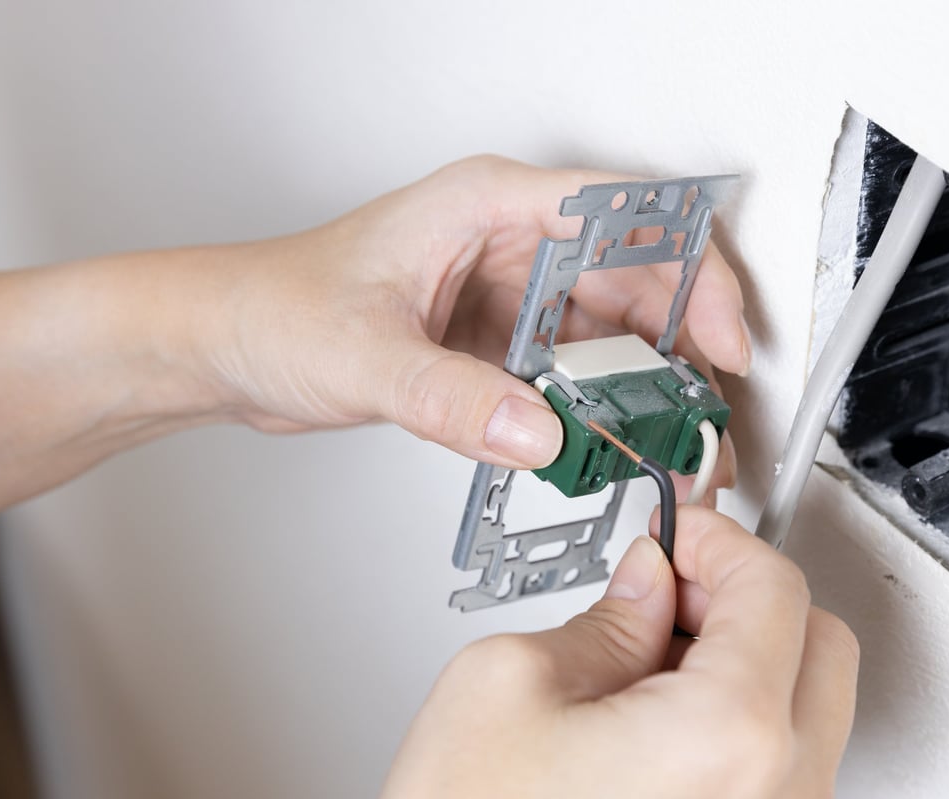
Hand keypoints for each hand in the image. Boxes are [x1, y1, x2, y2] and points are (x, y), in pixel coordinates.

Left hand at [0, 155, 746, 531]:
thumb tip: (539, 433)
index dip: (691, 269)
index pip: (626, 214)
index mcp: (490, 205)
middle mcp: (510, 244)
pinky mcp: (496, 344)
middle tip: (701, 414)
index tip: (720, 334)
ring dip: (644, 387)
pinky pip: (572, 373)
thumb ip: (452, 397)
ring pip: (611, 332)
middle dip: (682, 346)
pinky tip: (606, 445)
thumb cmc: (274, 307)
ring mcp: (508, 295)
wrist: (228, 347)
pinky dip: (598, 409)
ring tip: (666, 442)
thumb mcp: (365, 353)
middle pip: (636, 280)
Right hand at [382, 506, 858, 797]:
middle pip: (820, 645)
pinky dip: (738, 719)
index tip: (679, 534)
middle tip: (673, 583)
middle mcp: (775, 798)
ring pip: (808, 709)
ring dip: (745, 657)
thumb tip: (648, 584)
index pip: (774, 591)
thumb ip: (605, 617)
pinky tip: (662, 713)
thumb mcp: (511, 684)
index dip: (718, 541)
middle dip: (745, 594)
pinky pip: (781, 768)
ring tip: (654, 653)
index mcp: (725, 738)